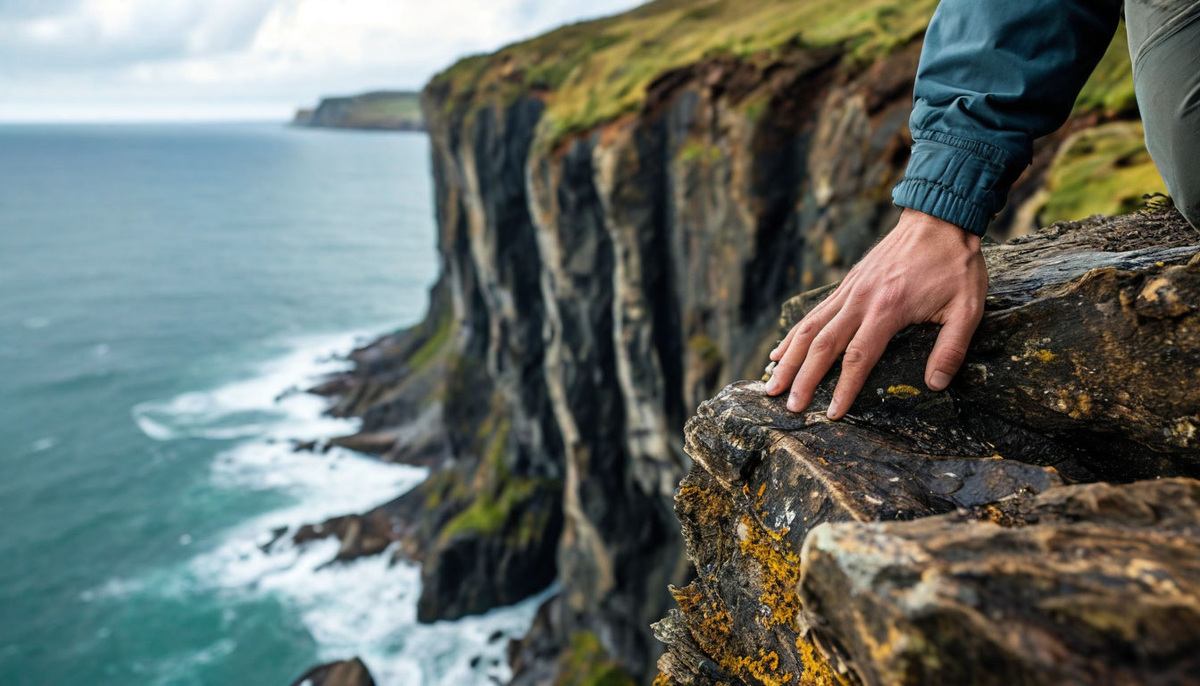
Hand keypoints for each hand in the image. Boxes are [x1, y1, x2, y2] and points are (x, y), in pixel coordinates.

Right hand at [765, 209, 987, 418]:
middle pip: (822, 345)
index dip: (844, 388)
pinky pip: (814, 314)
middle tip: (789, 407)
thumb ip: (951, 348)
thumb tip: (935, 385)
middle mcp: (861, 300)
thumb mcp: (968, 307)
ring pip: (809, 328)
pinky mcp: (847, 285)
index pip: (858, 357)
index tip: (832, 413)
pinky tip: (780, 352)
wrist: (939, 218)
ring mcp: (849, 291)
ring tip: (772, 384)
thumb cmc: (956, 264)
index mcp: (888, 309)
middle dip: (803, 379)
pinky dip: (794, 335)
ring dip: (789, 358)